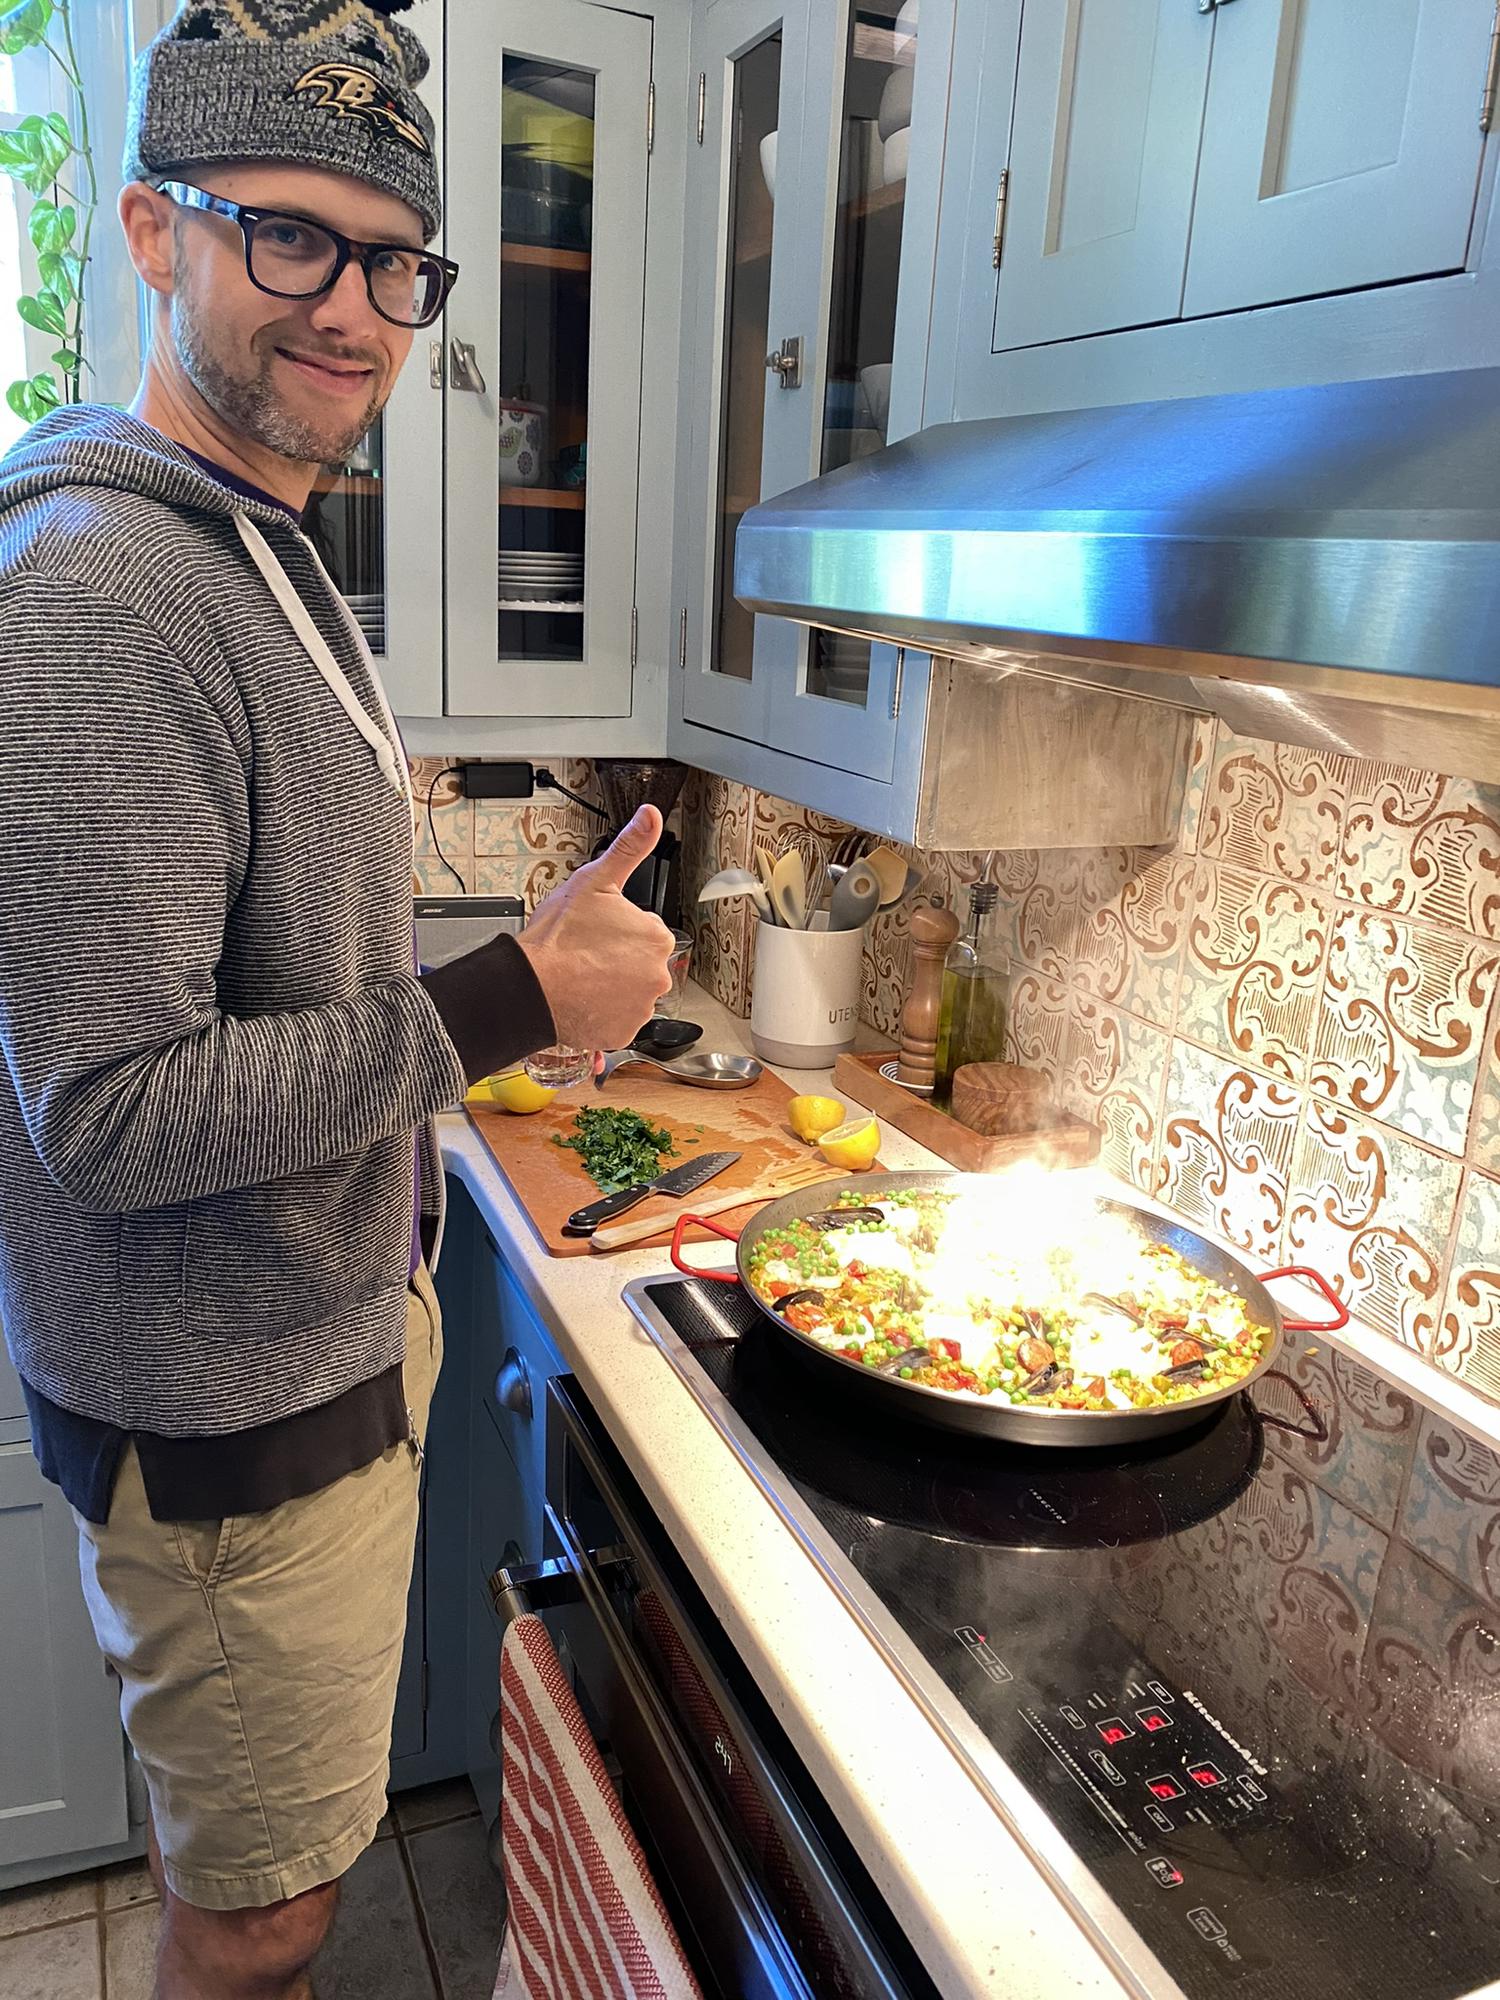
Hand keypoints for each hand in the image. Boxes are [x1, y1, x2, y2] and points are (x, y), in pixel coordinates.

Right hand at [516, 805, 675, 1052]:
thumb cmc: (557, 938)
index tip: (595, 931)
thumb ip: (629, 848)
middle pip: (639, 963)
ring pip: (628, 991)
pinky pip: (617, 1019)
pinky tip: (581, 998)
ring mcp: (640, 1008)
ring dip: (610, 986)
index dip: (616, 929)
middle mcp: (657, 976)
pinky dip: (601, 1012)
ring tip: (581, 977)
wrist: (529, 987)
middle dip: (617, 959)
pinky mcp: (622, 1032)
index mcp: (655, 938)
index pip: (644, 931)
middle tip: (585, 954)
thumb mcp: (594, 880)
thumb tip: (651, 817)